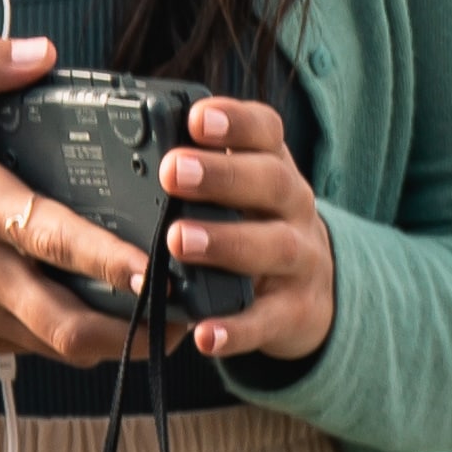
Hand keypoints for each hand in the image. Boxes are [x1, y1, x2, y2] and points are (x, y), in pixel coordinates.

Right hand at [0, 30, 151, 369]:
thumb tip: (43, 52)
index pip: (52, 239)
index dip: (109, 259)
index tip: (158, 267)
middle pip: (65, 321)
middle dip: (133, 329)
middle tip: (188, 315)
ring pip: (55, 344)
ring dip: (112, 340)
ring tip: (167, 323)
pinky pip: (30, 348)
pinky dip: (69, 339)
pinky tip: (104, 318)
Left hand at [162, 96, 334, 368]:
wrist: (313, 289)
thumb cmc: (254, 225)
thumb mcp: (242, 190)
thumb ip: (202, 171)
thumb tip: (138, 152)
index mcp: (275, 167)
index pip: (266, 131)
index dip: (235, 122)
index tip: (196, 119)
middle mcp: (294, 206)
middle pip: (271, 182)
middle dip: (222, 176)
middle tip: (172, 172)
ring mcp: (301, 260)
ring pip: (275, 246)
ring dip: (226, 241)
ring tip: (177, 240)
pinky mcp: (296, 311)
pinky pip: (268, 320)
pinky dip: (237, 328)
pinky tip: (204, 332)